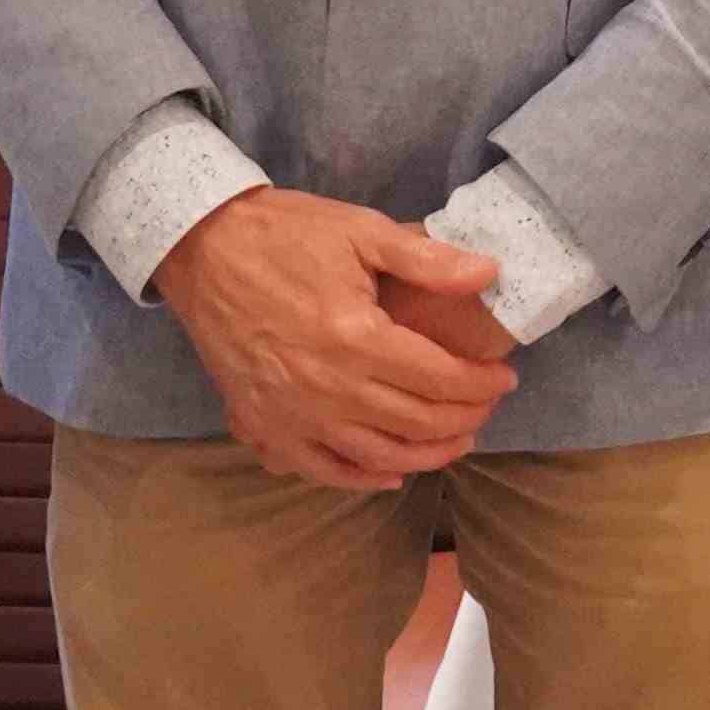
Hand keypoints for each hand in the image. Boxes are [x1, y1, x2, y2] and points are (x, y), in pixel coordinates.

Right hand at [150, 190, 518, 490]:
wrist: (204, 250)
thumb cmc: (286, 235)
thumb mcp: (362, 231)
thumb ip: (428, 259)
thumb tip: (490, 273)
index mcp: (354, 337)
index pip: (438, 378)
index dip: (480, 384)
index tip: (505, 377)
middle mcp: (324, 386)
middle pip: (413, 421)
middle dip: (463, 419)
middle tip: (488, 406)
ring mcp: (290, 413)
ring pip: (374, 454)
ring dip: (424, 455)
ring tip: (457, 441)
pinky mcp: (261, 424)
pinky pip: (318, 468)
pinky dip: (360, 478)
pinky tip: (390, 473)